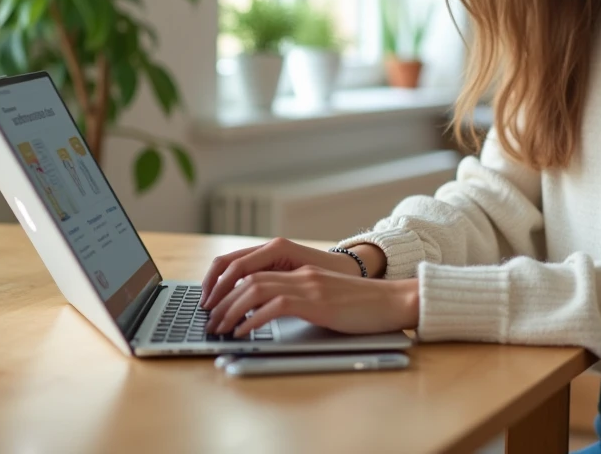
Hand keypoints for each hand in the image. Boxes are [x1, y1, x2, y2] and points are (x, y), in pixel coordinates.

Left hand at [206, 267, 418, 336]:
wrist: (393, 302)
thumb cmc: (362, 308)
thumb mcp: (324, 301)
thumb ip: (299, 302)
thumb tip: (268, 318)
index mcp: (300, 271)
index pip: (252, 268)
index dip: (226, 284)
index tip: (212, 304)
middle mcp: (300, 273)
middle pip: (247, 276)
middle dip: (220, 299)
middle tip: (208, 320)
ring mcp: (308, 285)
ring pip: (255, 287)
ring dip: (230, 309)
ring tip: (219, 328)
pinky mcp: (317, 301)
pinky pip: (275, 306)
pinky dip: (252, 319)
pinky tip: (243, 332)